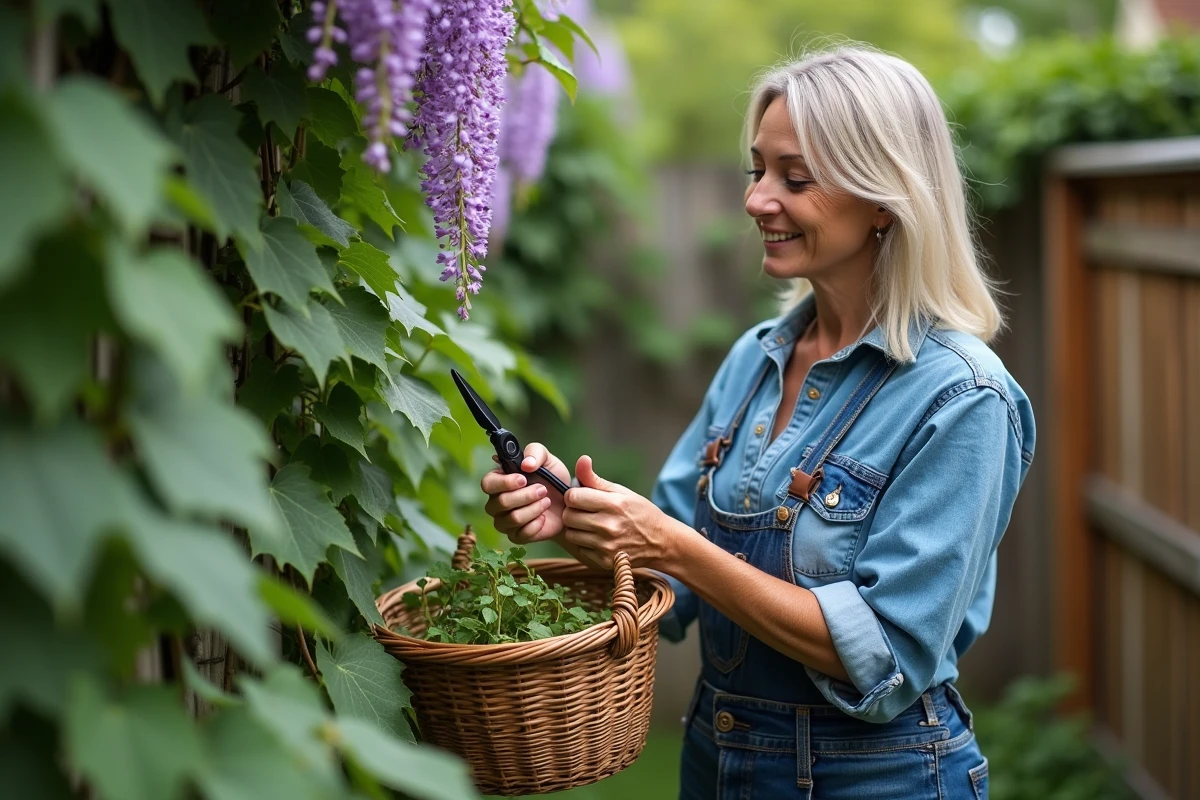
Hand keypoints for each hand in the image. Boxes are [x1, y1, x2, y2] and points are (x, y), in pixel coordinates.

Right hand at [481, 442, 570, 543]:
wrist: (568, 503)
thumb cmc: (553, 479)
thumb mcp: (548, 459)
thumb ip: (535, 453)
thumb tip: (526, 464)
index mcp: (498, 481)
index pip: (487, 483)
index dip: (504, 483)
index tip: (524, 479)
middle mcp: (496, 502)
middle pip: (501, 502)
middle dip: (526, 495)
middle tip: (543, 490)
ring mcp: (504, 521)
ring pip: (513, 518)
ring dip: (534, 508)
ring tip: (547, 501)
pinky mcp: (515, 536)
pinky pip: (521, 533)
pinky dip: (537, 524)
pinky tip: (544, 517)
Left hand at [562, 455, 677, 570]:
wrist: (661, 542)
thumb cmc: (640, 513)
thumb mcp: (622, 492)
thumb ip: (596, 479)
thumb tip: (582, 459)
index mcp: (613, 504)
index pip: (573, 497)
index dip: (573, 495)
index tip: (581, 497)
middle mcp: (608, 526)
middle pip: (568, 516)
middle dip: (573, 511)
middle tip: (586, 512)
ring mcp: (606, 546)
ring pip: (571, 533)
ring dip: (577, 528)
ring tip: (592, 525)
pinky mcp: (604, 561)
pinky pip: (580, 549)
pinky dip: (585, 543)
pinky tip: (598, 539)